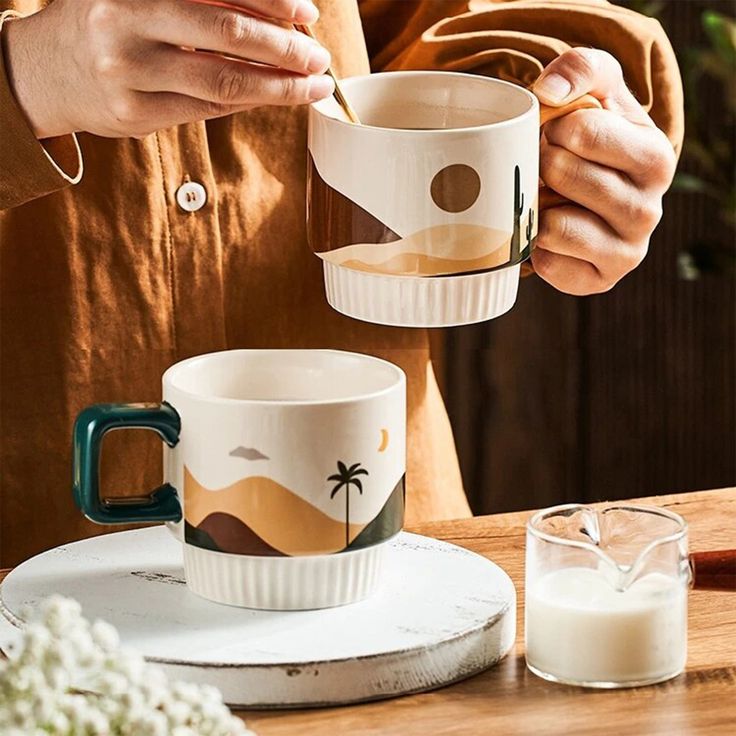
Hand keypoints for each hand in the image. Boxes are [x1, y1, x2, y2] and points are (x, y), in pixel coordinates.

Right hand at [2, 0, 333, 138]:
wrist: (44, 71)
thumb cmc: (105, 23)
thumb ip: (198, 0)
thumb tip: (274, 16)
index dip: (271, 2)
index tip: (307, 15)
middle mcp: (125, 19)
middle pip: (226, 34)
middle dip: (283, 48)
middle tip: (318, 57)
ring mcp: (128, 71)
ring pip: (222, 82)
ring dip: (277, 86)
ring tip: (310, 85)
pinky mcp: (134, 113)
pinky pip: (206, 110)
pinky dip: (246, 102)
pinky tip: (271, 97)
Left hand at [531, 48, 676, 294]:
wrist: (596, 188)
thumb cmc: (595, 135)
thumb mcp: (599, 89)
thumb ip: (580, 69)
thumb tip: (547, 93)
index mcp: (655, 158)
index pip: (582, 132)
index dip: (553, 128)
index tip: (556, 132)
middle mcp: (649, 211)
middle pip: (561, 175)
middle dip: (540, 165)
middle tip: (545, 166)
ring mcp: (627, 252)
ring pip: (553, 226)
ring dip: (536, 209)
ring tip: (548, 199)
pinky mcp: (598, 281)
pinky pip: (547, 263)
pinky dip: (536, 247)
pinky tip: (549, 234)